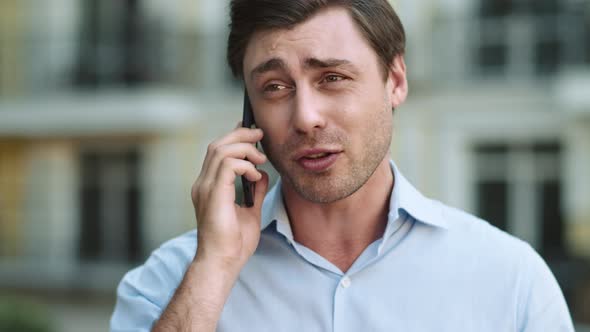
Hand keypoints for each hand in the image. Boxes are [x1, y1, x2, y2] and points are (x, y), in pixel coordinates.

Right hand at [191, 124, 268, 269]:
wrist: (223, 262)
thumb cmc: (234, 243)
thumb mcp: (250, 211)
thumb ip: (255, 191)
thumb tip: (261, 174)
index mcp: (208, 187)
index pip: (217, 153)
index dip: (234, 138)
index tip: (253, 134)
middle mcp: (203, 184)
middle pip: (217, 145)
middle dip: (240, 135)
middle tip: (260, 135)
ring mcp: (205, 188)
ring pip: (221, 150)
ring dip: (245, 148)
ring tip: (261, 159)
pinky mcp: (214, 194)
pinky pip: (228, 165)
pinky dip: (245, 165)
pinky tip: (255, 175)